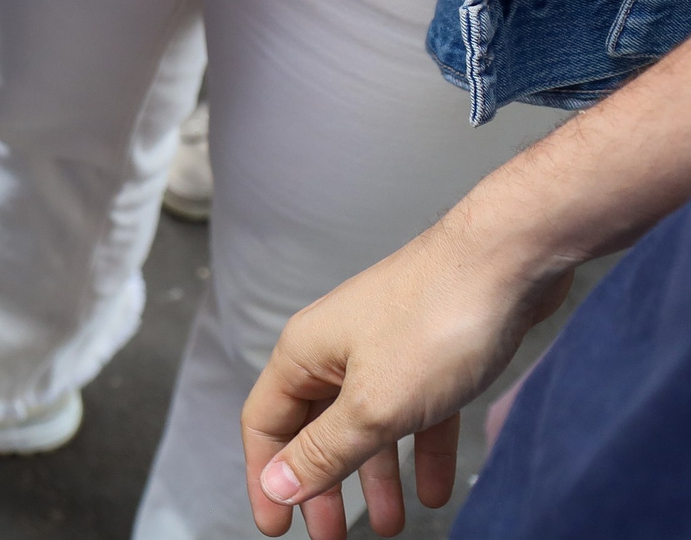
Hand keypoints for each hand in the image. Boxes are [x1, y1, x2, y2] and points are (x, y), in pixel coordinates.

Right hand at [242, 208, 571, 538]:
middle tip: (332, 538)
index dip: (267, 477)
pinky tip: (434, 490)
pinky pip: (414, 414)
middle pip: (314, 428)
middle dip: (322, 486)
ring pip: (366, 424)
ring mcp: (383, 349)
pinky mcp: (428, 352)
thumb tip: (278, 486)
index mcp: (304, 354)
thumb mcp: (374, 405)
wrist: (507, 261)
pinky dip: (420, 453)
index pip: (266, 424)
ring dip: (374, 478)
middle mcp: (336, 350)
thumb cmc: (434, 321)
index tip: (277, 527)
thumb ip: (324, 450)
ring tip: (391, 527)